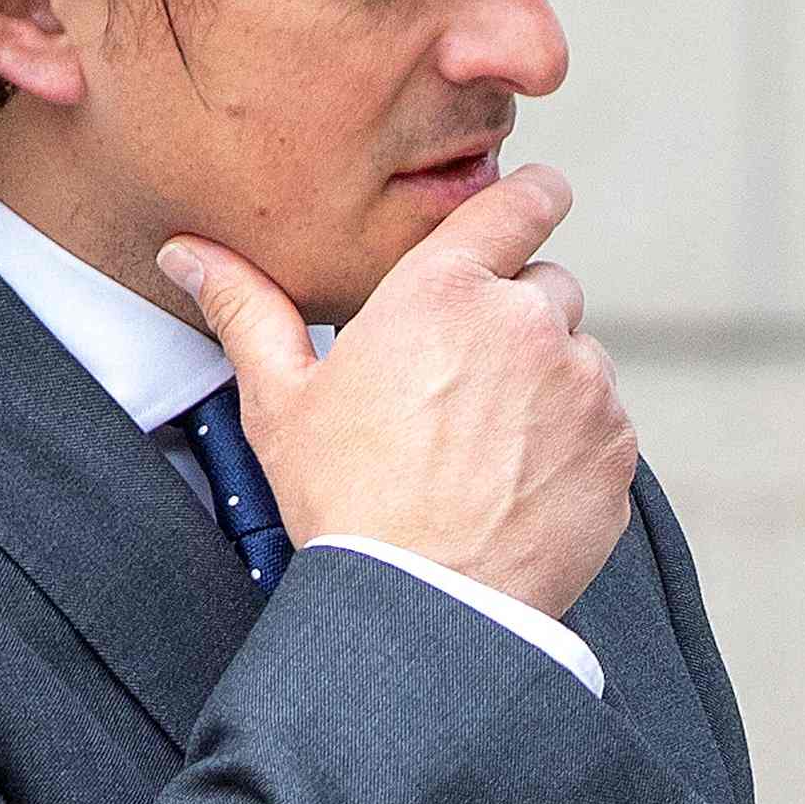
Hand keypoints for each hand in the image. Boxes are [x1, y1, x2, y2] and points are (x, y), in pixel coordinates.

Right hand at [160, 166, 634, 620]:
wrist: (424, 607)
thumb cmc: (346, 503)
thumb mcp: (281, 400)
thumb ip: (247, 309)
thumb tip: (188, 253)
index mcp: (445, 291)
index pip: (519, 203)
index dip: (532, 196)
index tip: (538, 196)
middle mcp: (527, 323)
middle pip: (547, 286)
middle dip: (516, 319)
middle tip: (464, 384)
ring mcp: (583, 386)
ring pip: (580, 356)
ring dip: (549, 382)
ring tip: (487, 444)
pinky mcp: (616, 448)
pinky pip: (606, 422)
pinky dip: (576, 441)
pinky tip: (518, 480)